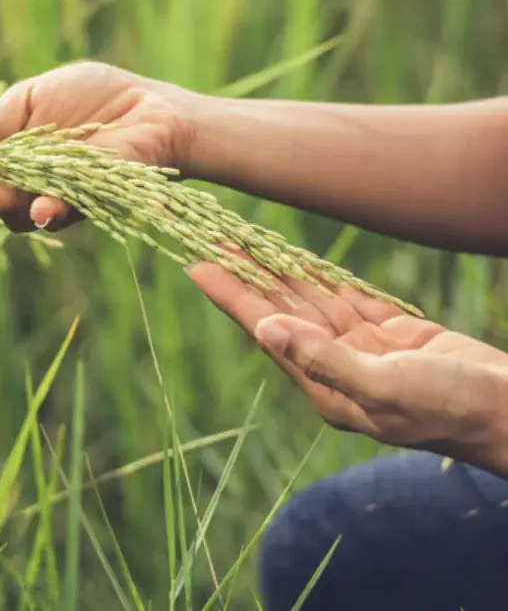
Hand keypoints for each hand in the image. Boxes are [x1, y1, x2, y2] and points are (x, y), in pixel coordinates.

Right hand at [0, 61, 200, 231]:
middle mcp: (21, 187)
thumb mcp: (26, 102)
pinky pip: (64, 209)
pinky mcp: (90, 199)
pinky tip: (35, 210)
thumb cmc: (90, 99)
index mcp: (1, 160)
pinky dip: (48, 209)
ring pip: (10, 209)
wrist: (151, 106)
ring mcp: (52, 197)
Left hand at [187, 260, 507, 477]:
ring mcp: (364, 350)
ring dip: (279, 270)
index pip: (265, 329)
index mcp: (325, 386)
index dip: (231, 295)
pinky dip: (322, 276)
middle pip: (280, 310)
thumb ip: (324, 359)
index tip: (196, 265)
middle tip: (211, 237)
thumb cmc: (450, 407)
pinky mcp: (393, 335)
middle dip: (247, 275)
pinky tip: (295, 258)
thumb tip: (267, 330)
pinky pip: (348, 298)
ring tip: (244, 240)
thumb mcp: (384, 386)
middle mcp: (335, 366)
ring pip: (312, 300)